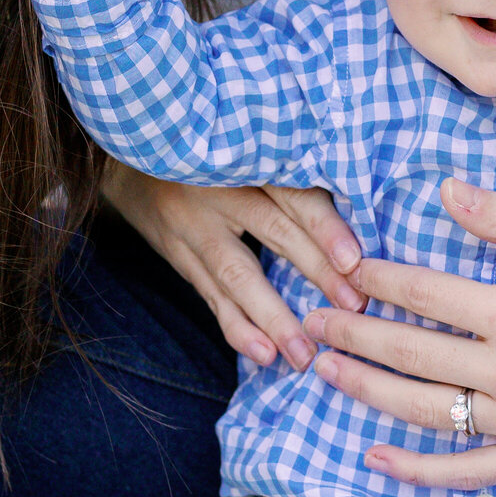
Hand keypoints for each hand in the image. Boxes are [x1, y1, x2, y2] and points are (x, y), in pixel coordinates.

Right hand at [103, 162, 367, 370]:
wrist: (138, 142)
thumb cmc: (216, 150)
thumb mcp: (250, 149)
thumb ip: (294, 175)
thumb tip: (357, 215)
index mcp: (247, 160)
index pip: (293, 195)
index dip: (324, 227)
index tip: (355, 262)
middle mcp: (218, 191)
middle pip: (274, 233)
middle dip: (315, 273)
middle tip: (352, 309)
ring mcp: (193, 226)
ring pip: (238, 276)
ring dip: (273, 318)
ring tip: (304, 353)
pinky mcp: (179, 255)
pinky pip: (211, 296)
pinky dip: (237, 328)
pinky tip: (263, 354)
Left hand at [304, 178, 495, 488]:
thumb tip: (445, 190)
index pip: (427, 294)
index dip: (380, 279)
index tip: (346, 268)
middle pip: (412, 354)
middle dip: (354, 334)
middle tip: (312, 318)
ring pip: (426, 412)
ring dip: (368, 392)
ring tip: (325, 372)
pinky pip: (467, 470)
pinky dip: (417, 470)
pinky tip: (374, 457)